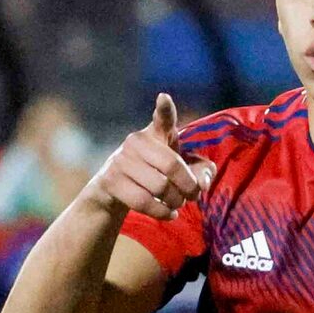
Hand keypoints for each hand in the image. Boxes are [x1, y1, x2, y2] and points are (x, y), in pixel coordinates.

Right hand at [86, 93, 215, 222]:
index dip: (164, 109)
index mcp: (155, 133)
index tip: (164, 98)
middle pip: (172, 166)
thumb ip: (200, 171)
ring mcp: (121, 160)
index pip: (162, 119)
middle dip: (189, 186)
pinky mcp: (110, 180)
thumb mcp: (179, 168)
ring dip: (176, 201)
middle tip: (193, 196)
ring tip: (178, 204)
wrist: (112, 190)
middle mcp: (136, 141)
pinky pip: (144, 201)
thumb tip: (202, 183)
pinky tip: (170, 214)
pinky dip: (162, 212)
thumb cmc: (154, 174)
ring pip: (160, 187)